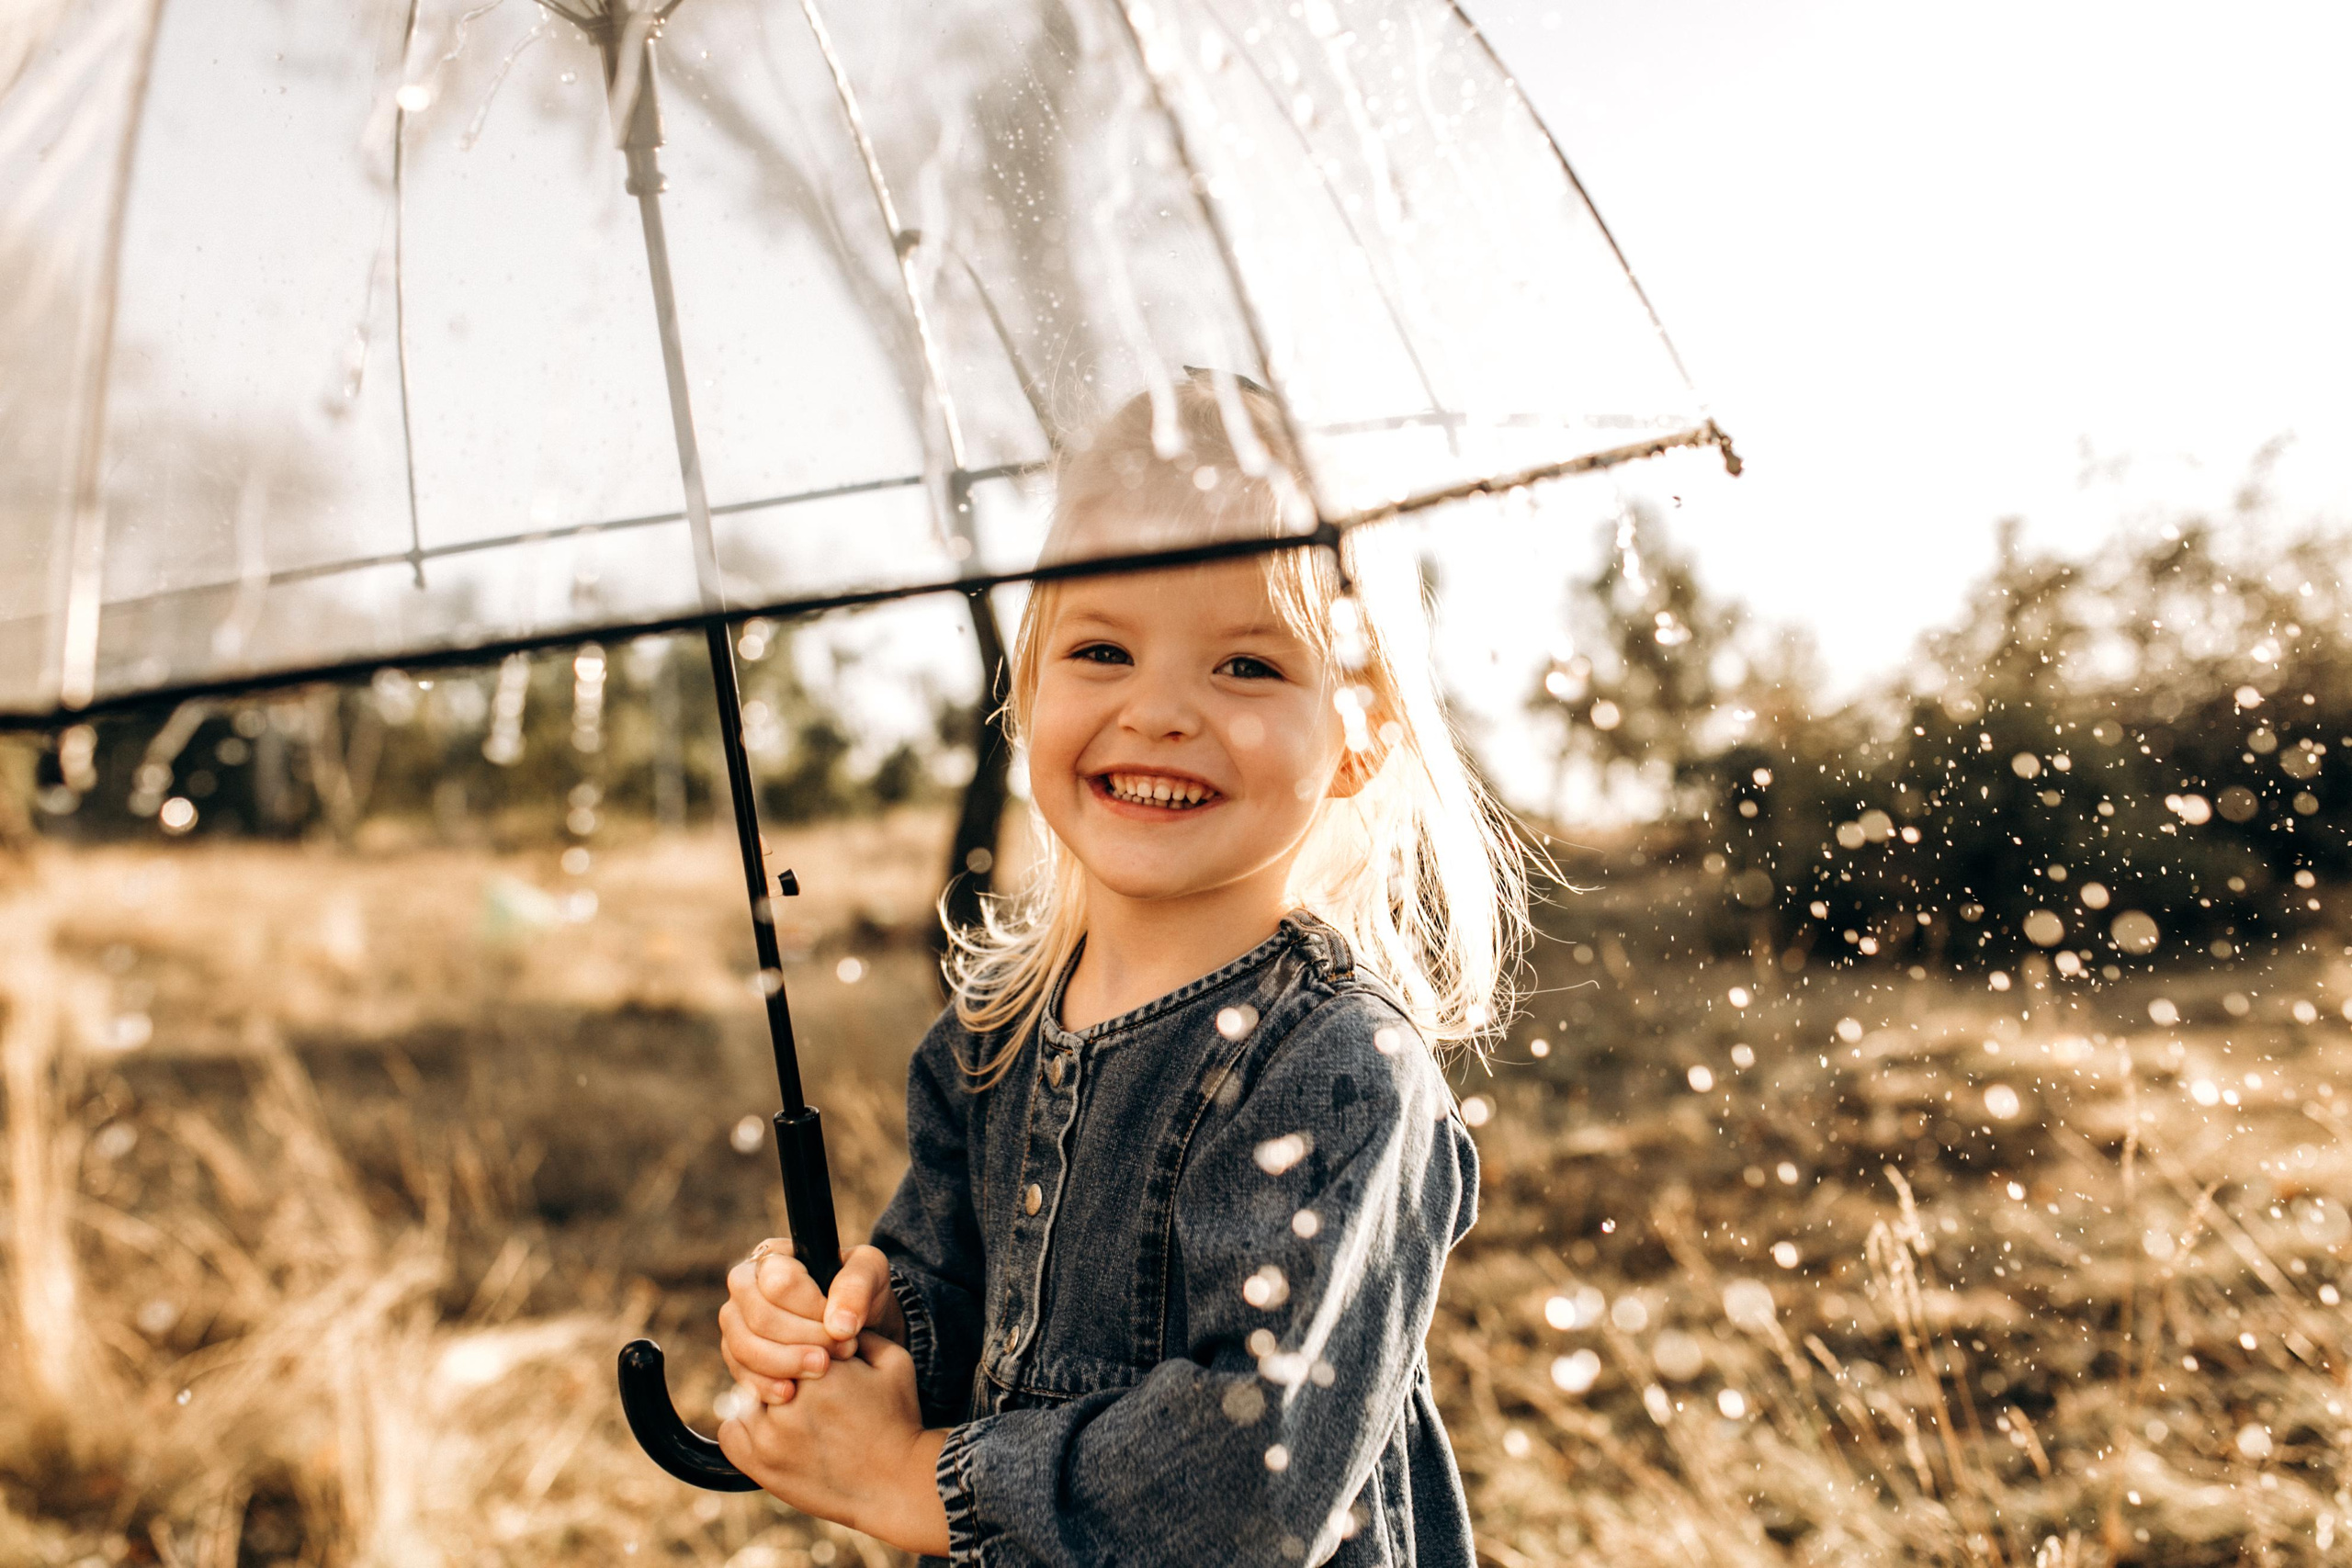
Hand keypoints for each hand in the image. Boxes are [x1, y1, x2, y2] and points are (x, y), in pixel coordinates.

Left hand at [718, 1331, 951, 1555]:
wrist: (895, 1486)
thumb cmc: (897, 1420)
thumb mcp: (893, 1363)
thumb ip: (860, 1332)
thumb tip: (829, 1319)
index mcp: (823, 1369)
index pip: (786, 1336)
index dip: (800, 1345)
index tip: (817, 1360)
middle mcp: (790, 1401)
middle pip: (762, 1365)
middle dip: (779, 1369)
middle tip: (799, 1383)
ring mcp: (769, 1436)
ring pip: (743, 1395)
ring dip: (761, 1397)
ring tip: (789, 1406)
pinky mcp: (759, 1465)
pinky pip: (730, 1431)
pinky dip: (744, 1426)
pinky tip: (771, 1428)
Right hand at [719, 1239, 905, 1405]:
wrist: (855, 1327)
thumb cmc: (858, 1291)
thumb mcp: (870, 1272)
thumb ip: (857, 1286)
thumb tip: (839, 1324)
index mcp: (773, 1257)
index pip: (779, 1282)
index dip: (812, 1309)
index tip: (842, 1328)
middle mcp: (745, 1286)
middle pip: (758, 1317)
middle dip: (803, 1340)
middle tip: (841, 1352)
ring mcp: (736, 1322)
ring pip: (744, 1347)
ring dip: (785, 1364)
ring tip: (822, 1370)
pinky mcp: (737, 1355)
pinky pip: (740, 1373)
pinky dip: (764, 1386)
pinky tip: (791, 1393)